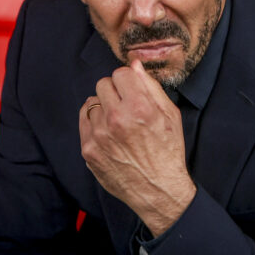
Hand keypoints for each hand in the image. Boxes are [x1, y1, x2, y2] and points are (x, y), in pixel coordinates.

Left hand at [79, 60, 195, 236]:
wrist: (158, 190)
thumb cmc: (168, 152)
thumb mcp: (170, 116)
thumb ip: (151, 87)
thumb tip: (134, 65)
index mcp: (140, 108)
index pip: (121, 73)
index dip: (129, 80)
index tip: (133, 89)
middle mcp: (116, 120)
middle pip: (103, 84)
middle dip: (116, 91)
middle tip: (127, 105)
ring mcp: (99, 136)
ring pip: (93, 101)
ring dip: (105, 106)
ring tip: (118, 121)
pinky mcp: (88, 150)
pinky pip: (84, 119)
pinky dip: (94, 120)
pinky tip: (108, 129)